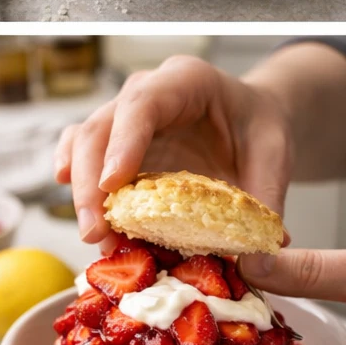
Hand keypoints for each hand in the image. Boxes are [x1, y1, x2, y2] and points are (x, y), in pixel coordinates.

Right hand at [54, 56, 292, 245]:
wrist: (249, 115)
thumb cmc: (258, 126)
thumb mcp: (275, 154)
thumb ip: (266, 199)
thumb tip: (257, 263)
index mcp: (186, 80)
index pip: (142, 104)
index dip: (123, 143)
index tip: (111, 186)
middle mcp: (145, 90)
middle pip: (102, 127)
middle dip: (91, 182)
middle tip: (96, 232)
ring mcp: (124, 113)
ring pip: (84, 140)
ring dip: (81, 189)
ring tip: (94, 235)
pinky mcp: (115, 137)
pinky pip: (80, 146)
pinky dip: (73, 171)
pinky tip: (71, 199)